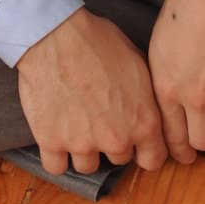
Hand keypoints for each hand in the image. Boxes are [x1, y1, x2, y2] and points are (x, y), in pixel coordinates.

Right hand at [15, 7, 170, 176]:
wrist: (57, 36)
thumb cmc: (98, 41)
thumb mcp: (137, 61)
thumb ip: (146, 95)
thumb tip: (147, 106)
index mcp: (143, 121)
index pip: (153, 159)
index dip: (145, 151)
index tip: (136, 144)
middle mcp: (116, 139)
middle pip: (118, 159)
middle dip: (112, 142)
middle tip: (100, 119)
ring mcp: (83, 144)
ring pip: (88, 165)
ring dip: (84, 150)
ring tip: (75, 124)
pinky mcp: (51, 142)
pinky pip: (56, 167)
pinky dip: (56, 156)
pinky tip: (56, 136)